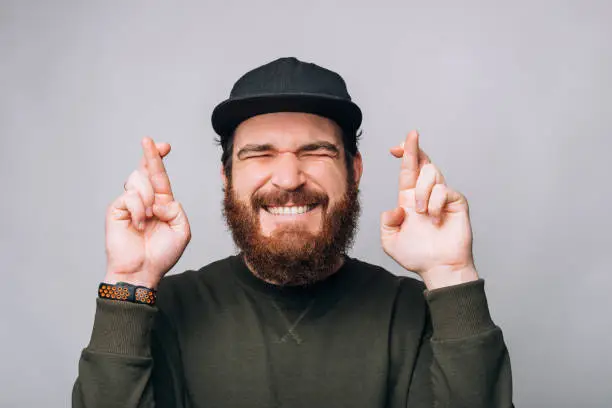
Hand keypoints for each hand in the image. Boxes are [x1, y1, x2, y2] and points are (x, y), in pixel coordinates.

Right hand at [104, 137, 190, 288]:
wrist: (142, 271)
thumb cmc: (162, 254)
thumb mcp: (181, 230)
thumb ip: (176, 209)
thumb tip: (159, 199)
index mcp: (161, 203)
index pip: (160, 177)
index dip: (159, 159)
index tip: (164, 145)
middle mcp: (145, 200)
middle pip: (146, 170)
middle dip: (151, 156)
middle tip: (149, 142)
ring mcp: (129, 204)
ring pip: (138, 180)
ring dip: (148, 197)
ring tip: (150, 217)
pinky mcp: (116, 209)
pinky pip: (130, 197)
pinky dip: (139, 210)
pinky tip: (139, 224)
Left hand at [380, 130, 477, 289]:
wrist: (438, 268)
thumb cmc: (417, 256)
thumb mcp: (390, 240)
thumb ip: (386, 223)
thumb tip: (395, 208)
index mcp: (409, 199)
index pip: (407, 170)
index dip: (403, 155)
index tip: (395, 147)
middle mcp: (426, 194)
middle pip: (422, 162)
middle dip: (414, 148)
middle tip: (411, 136)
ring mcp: (442, 196)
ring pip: (431, 173)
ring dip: (422, 190)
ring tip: (421, 212)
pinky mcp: (456, 202)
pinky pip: (444, 190)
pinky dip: (435, 203)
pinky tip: (435, 218)